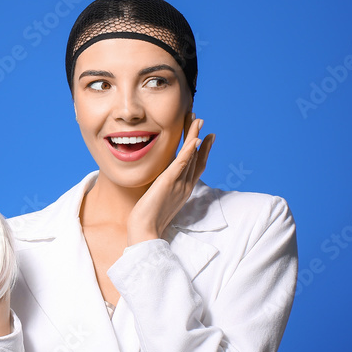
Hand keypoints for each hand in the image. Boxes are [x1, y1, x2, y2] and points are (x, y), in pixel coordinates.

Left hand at [127, 111, 214, 244]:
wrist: (144, 232)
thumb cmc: (148, 220)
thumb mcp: (159, 200)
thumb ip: (164, 189)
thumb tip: (162, 181)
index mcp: (183, 190)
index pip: (196, 166)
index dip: (203, 150)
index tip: (206, 136)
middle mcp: (185, 186)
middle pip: (196, 157)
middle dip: (199, 137)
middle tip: (200, 120)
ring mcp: (179, 184)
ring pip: (190, 156)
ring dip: (194, 136)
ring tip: (197, 120)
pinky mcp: (168, 183)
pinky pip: (181, 164)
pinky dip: (189, 151)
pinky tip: (194, 139)